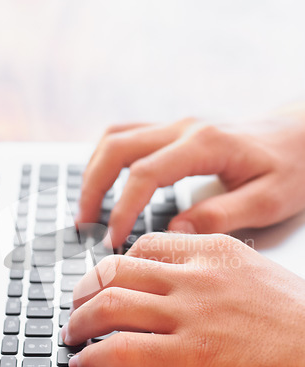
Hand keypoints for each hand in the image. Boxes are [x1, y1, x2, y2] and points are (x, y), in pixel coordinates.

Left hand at [63, 232, 304, 366]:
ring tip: (72, 335)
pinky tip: (85, 364)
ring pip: (110, 304)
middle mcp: (195, 276)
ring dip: (81, 321)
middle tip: (78, 306)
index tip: (106, 281)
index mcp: (212, 251)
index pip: (144, 246)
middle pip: (116, 270)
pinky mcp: (188, 356)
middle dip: (86, 290)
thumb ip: (210, 271)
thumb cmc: (298, 321)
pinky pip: (121, 349)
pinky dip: (93, 356)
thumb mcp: (253, 273)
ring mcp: (189, 314)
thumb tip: (176, 283)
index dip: (115, 266)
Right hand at [76, 112, 304, 246]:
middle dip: (92, 187)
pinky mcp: (175, 132)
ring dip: (94, 171)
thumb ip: (219, 216)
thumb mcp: (267, 199)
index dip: (122, 209)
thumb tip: (173, 233)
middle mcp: (184, 129)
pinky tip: (107, 184)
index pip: (145, 174)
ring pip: (116, 137)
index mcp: (205, 144)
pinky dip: (108, 161)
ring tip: (87, 208)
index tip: (111, 240)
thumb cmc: (290, 167)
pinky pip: (128, 136)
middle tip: (84, 224)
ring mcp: (177, 126)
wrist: (300, 136)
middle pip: (116, 147)